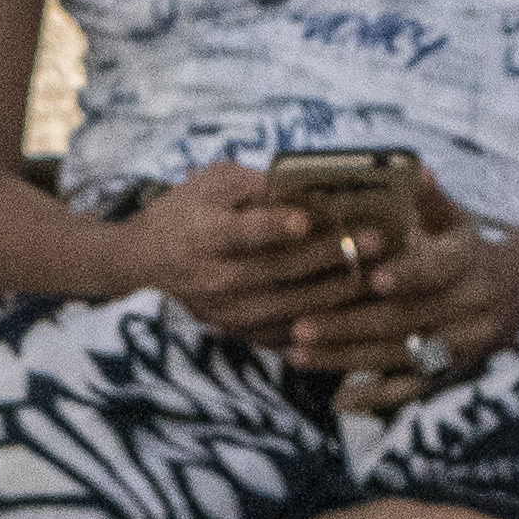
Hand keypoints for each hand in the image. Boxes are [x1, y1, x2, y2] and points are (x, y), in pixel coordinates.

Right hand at [131, 161, 365, 352]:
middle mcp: (214, 278)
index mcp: (204, 234)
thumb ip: (259, 185)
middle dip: (331, 255)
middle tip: (378, 240)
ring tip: (377, 275)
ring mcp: (225, 311)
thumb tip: (314, 186)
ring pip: (287, 308)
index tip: (309, 218)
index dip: (275, 226)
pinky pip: (283, 336)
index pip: (243, 232)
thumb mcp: (213, 182)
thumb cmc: (186, 210)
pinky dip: (319, 326)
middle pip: (277, 271)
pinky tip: (355, 312)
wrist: (141, 261)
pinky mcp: (234, 331)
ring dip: (335, 293)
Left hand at [269, 175, 518, 412]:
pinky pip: (412, 390)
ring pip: (400, 356)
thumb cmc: (466, 247)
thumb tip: (412, 170)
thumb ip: (427, 200)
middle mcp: (471, 307)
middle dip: (348, 324)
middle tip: (299, 326)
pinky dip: (375, 397)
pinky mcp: (453, 373)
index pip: (438, 269)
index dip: (409, 274)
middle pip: (405, 320)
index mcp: (469, 261)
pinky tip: (338, 399)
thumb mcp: (454, 218)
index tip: (373, 277)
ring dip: (345, 358)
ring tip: (297, 352)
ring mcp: (463, 345)